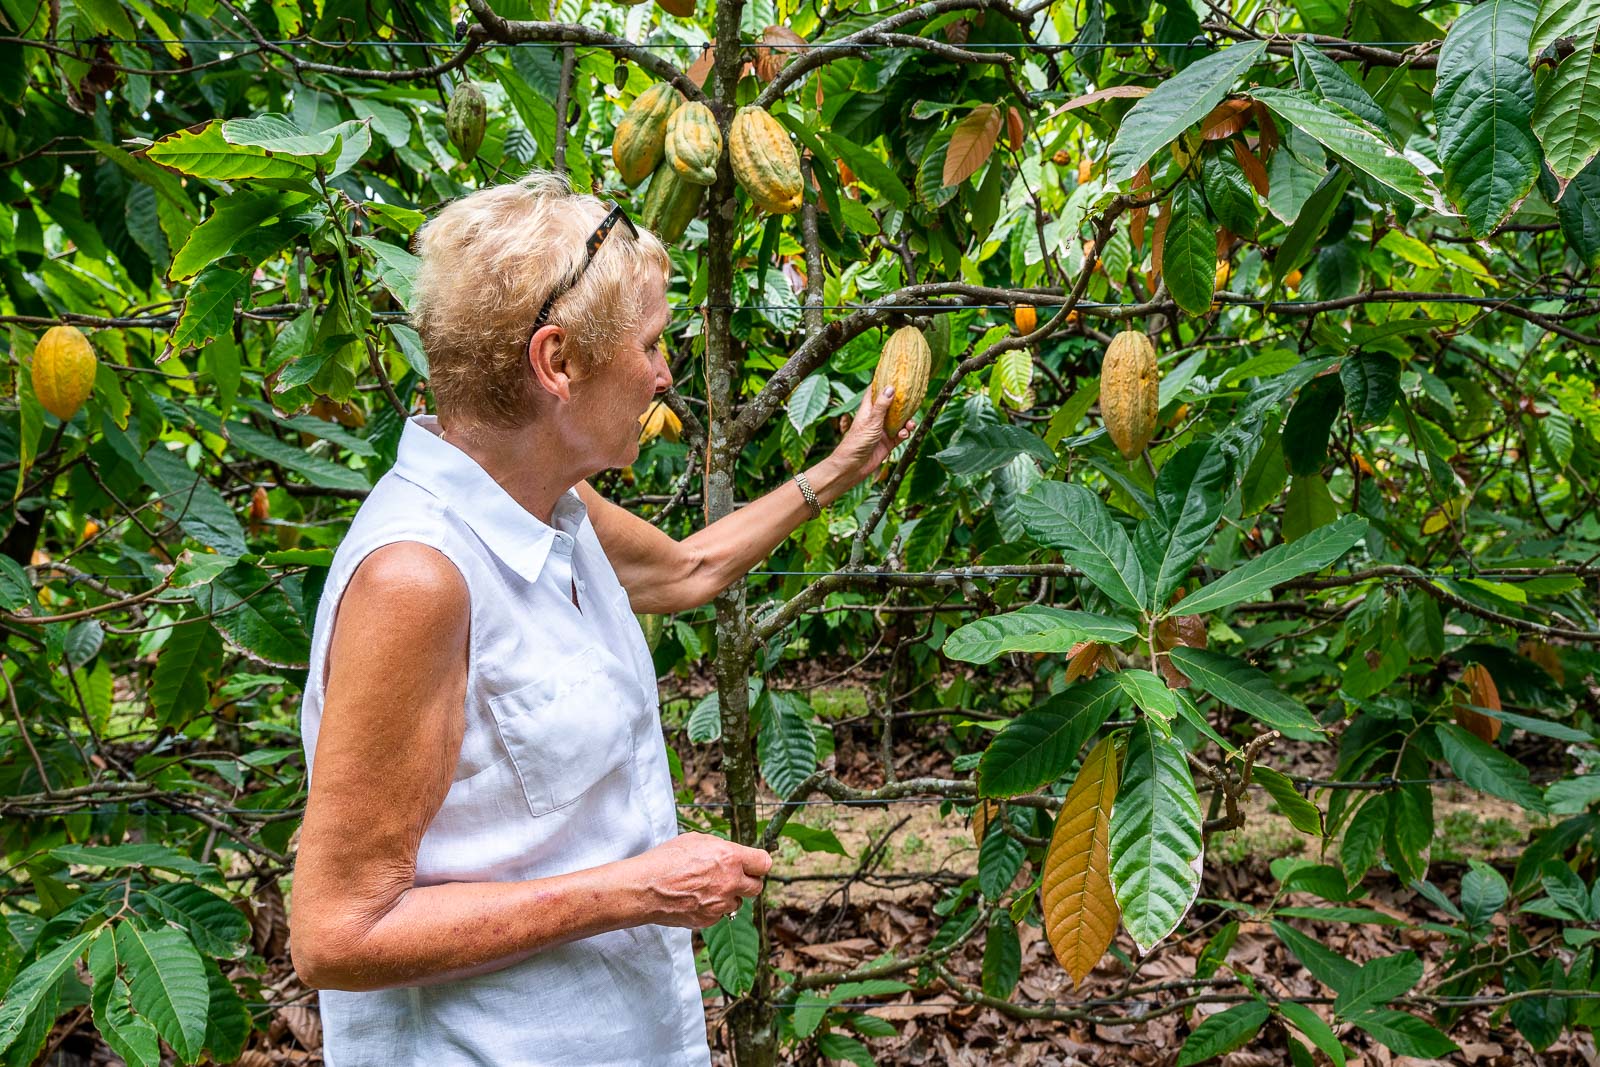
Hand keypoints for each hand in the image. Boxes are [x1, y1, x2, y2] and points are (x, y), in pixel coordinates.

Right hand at [624, 832, 772, 928]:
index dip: (758, 863)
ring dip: (728, 896)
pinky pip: (719, 914)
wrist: (645, 888)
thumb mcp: (696, 841)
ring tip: (706, 888)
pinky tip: (695, 899)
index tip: (753, 864)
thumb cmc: (666, 860)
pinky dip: (712, 908)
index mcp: (730, 858)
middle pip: (757, 887)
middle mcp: (730, 882)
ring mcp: (721, 904)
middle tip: (734, 878)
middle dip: (747, 882)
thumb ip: (721, 849)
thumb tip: (733, 855)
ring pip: (738, 903)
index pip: (764, 863)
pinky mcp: (709, 920)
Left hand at [826, 384, 914, 491]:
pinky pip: (901, 435)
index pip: (875, 390)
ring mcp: (883, 430)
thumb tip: (890, 387)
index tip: (896, 373)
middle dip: (904, 404)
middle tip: (914, 401)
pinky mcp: (888, 442)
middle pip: (892, 405)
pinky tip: (904, 435)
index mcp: (869, 409)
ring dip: (907, 421)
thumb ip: (882, 406)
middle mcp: (876, 418)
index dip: (884, 382)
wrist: (853, 467)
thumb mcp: (871, 421)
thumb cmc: (856, 442)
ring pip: (900, 421)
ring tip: (910, 424)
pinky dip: (905, 434)